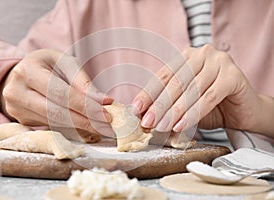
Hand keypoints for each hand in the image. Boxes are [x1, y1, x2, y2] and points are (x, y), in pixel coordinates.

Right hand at [0, 49, 113, 134]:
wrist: (23, 74)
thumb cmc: (48, 65)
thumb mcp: (66, 64)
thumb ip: (83, 82)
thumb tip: (105, 102)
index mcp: (28, 70)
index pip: (61, 93)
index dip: (85, 106)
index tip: (106, 115)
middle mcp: (16, 91)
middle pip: (56, 112)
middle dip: (85, 121)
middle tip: (107, 127)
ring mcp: (16, 109)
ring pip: (54, 123)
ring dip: (80, 127)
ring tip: (101, 127)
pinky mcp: (22, 121)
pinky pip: (50, 127)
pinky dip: (71, 128)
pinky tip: (86, 127)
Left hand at [132, 44, 262, 132]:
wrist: (243, 112)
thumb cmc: (211, 107)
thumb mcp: (185, 106)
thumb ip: (168, 106)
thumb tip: (144, 116)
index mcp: (187, 57)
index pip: (163, 75)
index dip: (148, 94)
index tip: (136, 110)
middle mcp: (202, 54)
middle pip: (175, 82)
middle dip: (159, 105)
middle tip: (148, 122)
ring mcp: (220, 61)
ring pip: (191, 90)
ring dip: (174, 111)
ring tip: (162, 127)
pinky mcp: (233, 75)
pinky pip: (209, 97)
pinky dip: (193, 113)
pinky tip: (181, 126)